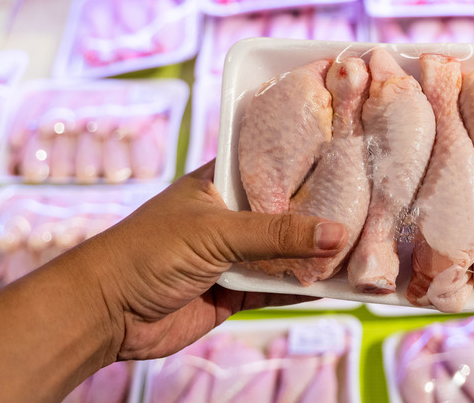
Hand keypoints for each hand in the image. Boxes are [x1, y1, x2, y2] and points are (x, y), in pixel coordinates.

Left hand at [87, 160, 347, 361]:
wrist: (107, 312)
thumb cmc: (149, 251)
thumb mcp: (217, 232)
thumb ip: (277, 234)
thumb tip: (336, 232)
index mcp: (220, 184)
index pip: (271, 168)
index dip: (307, 164)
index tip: (349, 161)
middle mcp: (230, 216)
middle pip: (284, 214)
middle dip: (319, 216)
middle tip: (366, 209)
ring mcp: (233, 255)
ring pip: (284, 253)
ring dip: (314, 256)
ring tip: (358, 249)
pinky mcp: (233, 290)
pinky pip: (275, 288)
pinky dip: (301, 289)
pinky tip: (332, 286)